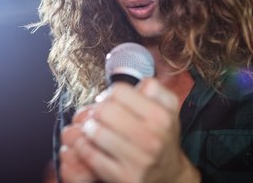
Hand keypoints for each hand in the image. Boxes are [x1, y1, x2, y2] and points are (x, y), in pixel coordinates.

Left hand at [61, 78, 199, 182]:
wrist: (169, 175)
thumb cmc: (162, 136)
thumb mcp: (168, 108)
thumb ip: (154, 87)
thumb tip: (133, 79)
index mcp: (161, 116)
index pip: (119, 90)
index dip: (111, 94)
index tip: (111, 102)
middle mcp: (151, 138)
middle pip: (104, 109)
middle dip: (98, 110)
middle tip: (100, 116)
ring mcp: (138, 160)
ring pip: (95, 132)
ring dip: (89, 128)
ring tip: (94, 129)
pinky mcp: (124, 177)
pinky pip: (90, 155)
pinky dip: (84, 146)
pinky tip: (89, 144)